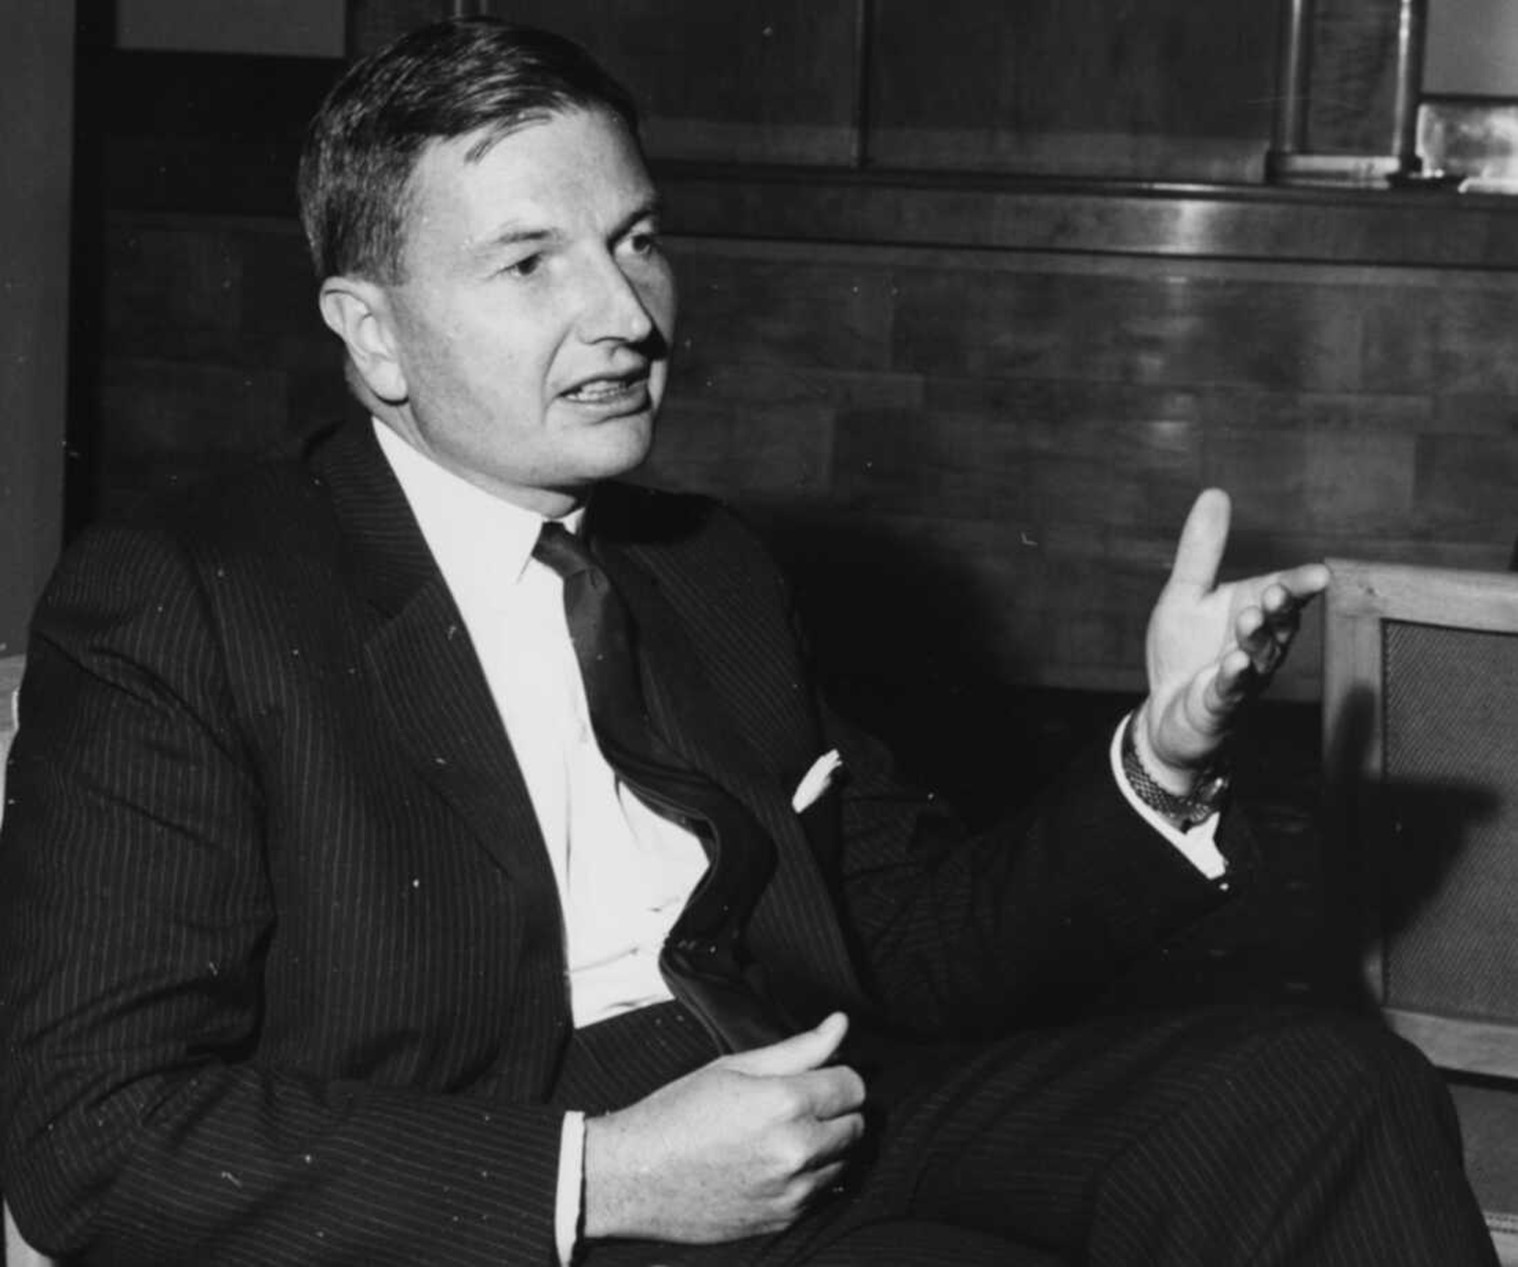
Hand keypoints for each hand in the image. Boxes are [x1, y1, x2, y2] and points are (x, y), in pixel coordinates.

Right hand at [582, 1012, 866, 1243]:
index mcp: (786, 1103)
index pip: (853, 1086)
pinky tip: (774, 1164)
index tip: (817, 1077)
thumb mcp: (734, 1067)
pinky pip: (822, 1193)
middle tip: (798, 1105)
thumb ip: (797, 1048)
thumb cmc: (679, 1112)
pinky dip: (809, 1177)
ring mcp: (792, 1191)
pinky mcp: (783, 1219)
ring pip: (845, 1162)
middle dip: (835, 1111)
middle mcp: (796, 1150)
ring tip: (783, 1135)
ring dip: (826, 1146)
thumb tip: (840, 1023)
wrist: (635, 1176)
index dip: (837, 1076)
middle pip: (857, 1125)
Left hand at [1138, 489, 1327, 789]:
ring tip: (1250, 617)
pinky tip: (1234, 664)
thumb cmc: (1185, 650)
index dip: (1302, 584)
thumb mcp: (1186, 593)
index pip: (1286, 593)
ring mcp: (1243, 678)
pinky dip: (1233, 678)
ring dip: (1257, 637)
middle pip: (1281, 624)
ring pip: (1260, 657)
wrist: (1167, 710)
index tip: (1320, 574)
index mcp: (1255, 611)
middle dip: (1283, 608)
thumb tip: (1215, 492)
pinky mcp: (1219, 705)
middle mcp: (1260, 645)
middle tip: (1279, 591)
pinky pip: (1230, 692)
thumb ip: (1202, 550)